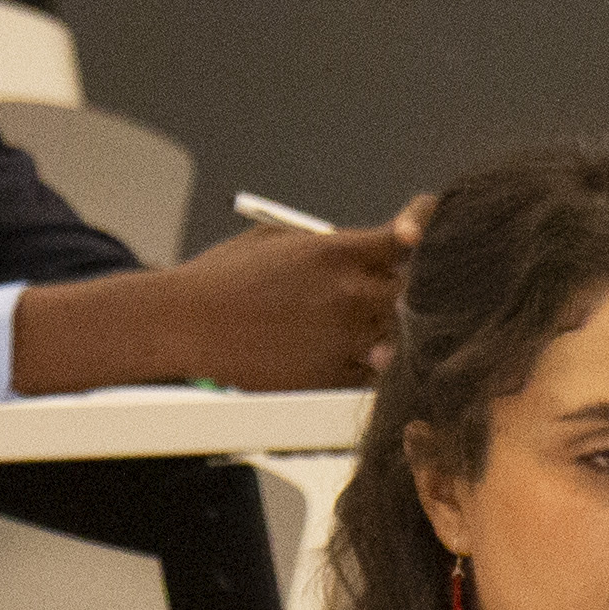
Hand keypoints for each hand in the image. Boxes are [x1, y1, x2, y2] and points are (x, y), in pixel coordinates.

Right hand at [167, 195, 423, 387]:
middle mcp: (346, 295)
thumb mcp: (277, 240)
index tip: (419, 235)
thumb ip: (329, 245)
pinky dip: (373, 363)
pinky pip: (374, 373)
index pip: (407, 239)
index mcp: (335, 252)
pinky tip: (356, 351)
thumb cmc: (224, 277)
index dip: (424, 234)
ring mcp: (341, 339)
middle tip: (405, 287)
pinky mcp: (329, 376)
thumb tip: (362, 249)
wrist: (185, 323)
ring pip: (401, 337)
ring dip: (396, 330)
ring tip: (373, 324)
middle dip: (415, 288)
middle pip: (416, 292)